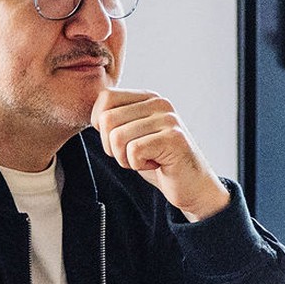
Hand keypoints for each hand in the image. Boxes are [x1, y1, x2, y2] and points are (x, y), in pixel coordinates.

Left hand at [92, 88, 230, 221]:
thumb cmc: (159, 161)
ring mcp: (168, 119)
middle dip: (113, 147)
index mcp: (148, 97)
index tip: (121, 142)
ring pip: (118, 138)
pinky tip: (157, 165)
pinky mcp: (174, 138)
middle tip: (135, 155)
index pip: (105, 98)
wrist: (192, 186)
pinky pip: (133, 151)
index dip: (101, 126)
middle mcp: (159, 102)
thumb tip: (92, 115)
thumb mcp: (133, 135)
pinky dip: (139, 165)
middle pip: (107, 120)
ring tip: (147, 160)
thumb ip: (116, 120)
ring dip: (126, 159)